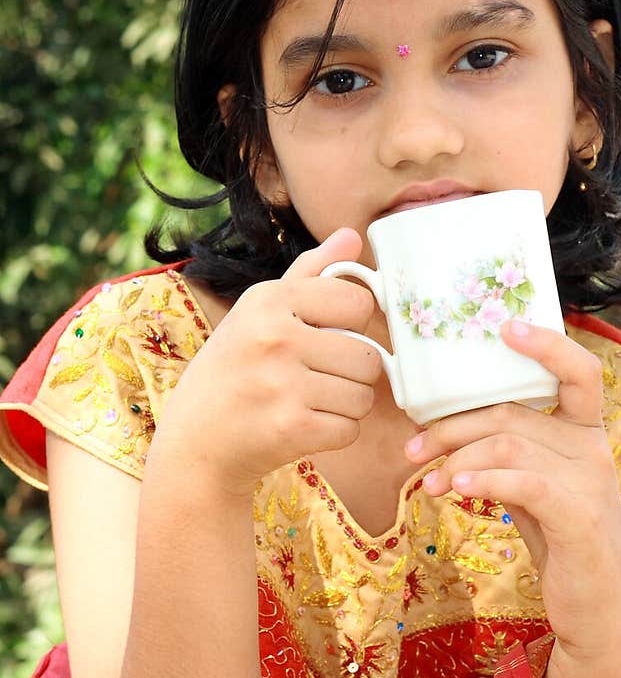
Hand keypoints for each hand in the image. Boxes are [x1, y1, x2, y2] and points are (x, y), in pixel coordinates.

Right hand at [153, 228, 384, 496]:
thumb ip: (310, 272)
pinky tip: (305, 425)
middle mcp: (275, 337)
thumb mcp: (258, 311)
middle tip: (320, 377)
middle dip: (354, 373)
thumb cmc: (233, 371)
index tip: (330, 336)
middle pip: (369, 354)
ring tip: (311, 401)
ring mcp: (283, 384)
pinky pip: (350, 429)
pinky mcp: (291, 428)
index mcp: (269, 300)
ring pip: (364, 395)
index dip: (353, 324)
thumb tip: (352, 235)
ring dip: (347, 405)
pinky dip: (335, 432)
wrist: (194, 443)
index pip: (358, 302)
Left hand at [403, 318, 620, 659]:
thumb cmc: (560, 539)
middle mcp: (594, 448)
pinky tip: (458, 487)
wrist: (599, 608)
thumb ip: (508, 452)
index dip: (547, 343)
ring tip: (429, 479)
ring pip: (511, 444)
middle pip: (513, 414)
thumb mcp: (533, 486)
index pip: (579, 371)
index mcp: (585, 432)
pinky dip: (485, 479)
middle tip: (414, 447)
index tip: (505, 326)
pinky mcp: (581, 517)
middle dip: (453, 426)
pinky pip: (525, 483)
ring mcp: (592, 482)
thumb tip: (442, 425)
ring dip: (459, 457)